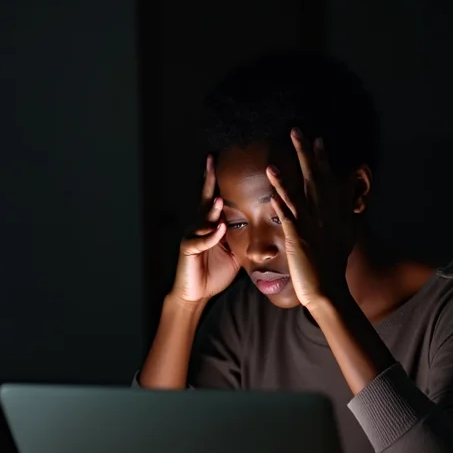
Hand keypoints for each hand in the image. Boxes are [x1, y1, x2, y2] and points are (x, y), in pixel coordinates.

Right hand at [170, 155, 239, 303]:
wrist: (197, 293)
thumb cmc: (215, 271)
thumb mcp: (234, 251)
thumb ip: (242, 236)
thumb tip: (264, 227)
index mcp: (211, 224)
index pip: (215, 197)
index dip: (217, 180)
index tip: (220, 159)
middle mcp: (200, 225)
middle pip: (206, 200)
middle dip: (208, 181)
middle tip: (211, 161)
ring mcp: (193, 236)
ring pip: (203, 219)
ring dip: (212, 210)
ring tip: (220, 200)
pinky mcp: (189, 250)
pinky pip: (200, 241)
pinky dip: (210, 235)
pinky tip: (218, 229)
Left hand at [266, 130, 349, 309]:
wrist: (329, 288)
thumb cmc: (335, 263)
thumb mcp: (347, 232)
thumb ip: (347, 210)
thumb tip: (350, 193)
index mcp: (335, 212)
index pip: (329, 180)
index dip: (323, 159)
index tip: (319, 139)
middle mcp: (325, 215)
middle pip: (314, 179)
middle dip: (305, 155)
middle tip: (296, 132)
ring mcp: (311, 226)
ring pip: (298, 195)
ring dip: (285, 177)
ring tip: (272, 161)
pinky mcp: (298, 239)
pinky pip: (288, 217)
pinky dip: (281, 203)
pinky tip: (271, 192)